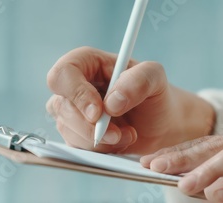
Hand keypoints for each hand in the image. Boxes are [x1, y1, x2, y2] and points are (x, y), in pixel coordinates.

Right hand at [45, 46, 214, 153]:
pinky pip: (76, 146)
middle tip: (119, 133)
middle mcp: (74, 85)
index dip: (76, 94)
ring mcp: (71, 111)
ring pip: (67, 129)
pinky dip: (100, 149)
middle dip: (91, 126)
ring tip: (128, 135)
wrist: (161, 124)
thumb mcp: (156, 78)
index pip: (62, 74)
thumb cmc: (155, 94)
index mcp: (86, 62)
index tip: (98, 113)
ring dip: (100, 140)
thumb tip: (111, 103)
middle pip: (62, 107)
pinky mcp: (75, 133)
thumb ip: (138, 81)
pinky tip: (119, 142)